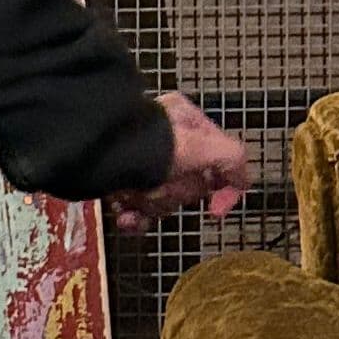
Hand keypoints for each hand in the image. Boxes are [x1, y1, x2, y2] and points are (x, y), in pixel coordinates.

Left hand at [111, 93, 250, 228]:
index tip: (216, 210)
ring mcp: (139, 161)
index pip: (218, 160)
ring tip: (134, 195)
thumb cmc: (149, 145)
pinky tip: (126, 216)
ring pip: (160, 201)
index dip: (222, 188)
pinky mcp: (118, 181)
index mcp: (185, 120)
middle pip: (186, 185)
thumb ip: (234, 161)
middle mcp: (162, 138)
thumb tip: (241, 182)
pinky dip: (132, 218)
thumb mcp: (206, 148)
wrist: (96, 156)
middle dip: (174, 195)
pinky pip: (136, 210)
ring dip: (151, 206)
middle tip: (160, 187)